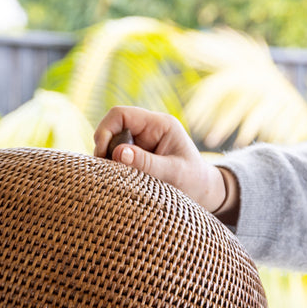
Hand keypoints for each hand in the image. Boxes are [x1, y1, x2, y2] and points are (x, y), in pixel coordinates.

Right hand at [93, 106, 235, 218]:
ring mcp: (141, 142)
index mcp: (159, 124)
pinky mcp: (137, 156)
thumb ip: (146, 163)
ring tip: (115, 180)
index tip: (102, 155)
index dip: (105, 131)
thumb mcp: (172, 173)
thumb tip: (117, 153)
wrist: (204, 192)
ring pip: (111, 145)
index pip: (121, 115)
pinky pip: (116, 157)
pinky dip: (112, 169)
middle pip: (112, 129)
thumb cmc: (193, 181)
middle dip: (104, 149)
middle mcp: (147, 129)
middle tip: (107, 173)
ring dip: (108, 162)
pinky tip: (118, 182)